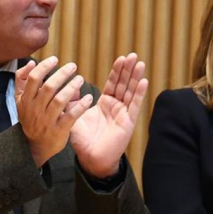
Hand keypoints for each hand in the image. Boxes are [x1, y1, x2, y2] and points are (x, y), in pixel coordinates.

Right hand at [15, 56, 92, 166]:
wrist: (33, 145)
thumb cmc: (30, 117)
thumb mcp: (20, 100)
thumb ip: (22, 80)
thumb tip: (30, 63)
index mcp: (25, 100)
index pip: (34, 79)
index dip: (45, 67)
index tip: (55, 59)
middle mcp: (35, 109)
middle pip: (49, 87)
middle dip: (62, 74)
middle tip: (73, 66)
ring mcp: (47, 121)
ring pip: (60, 100)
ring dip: (72, 87)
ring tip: (80, 79)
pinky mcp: (59, 130)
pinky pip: (71, 116)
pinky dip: (81, 106)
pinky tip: (88, 98)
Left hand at [69, 53, 148, 177]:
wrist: (90, 158)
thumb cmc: (83, 140)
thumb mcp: (74, 115)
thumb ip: (72, 101)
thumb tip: (68, 85)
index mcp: (105, 104)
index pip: (113, 83)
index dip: (117, 71)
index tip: (121, 57)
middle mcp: (116, 107)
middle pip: (124, 84)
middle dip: (128, 69)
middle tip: (132, 54)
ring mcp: (123, 114)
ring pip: (131, 92)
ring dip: (135, 77)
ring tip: (139, 63)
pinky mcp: (128, 122)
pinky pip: (134, 105)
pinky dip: (139, 93)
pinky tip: (144, 81)